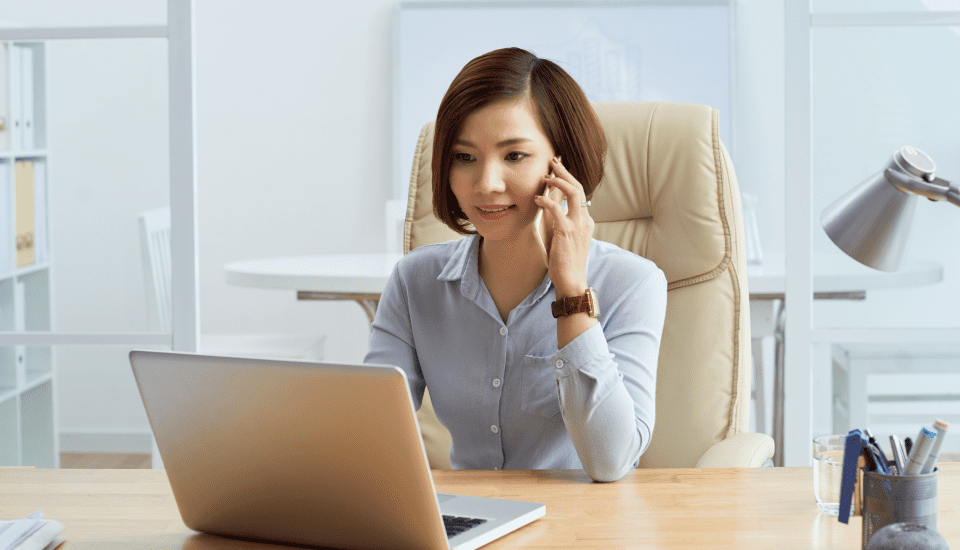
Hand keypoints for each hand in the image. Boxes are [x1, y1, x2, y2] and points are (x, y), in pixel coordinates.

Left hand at [533, 157, 593, 297]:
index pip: (579, 193)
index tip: (556, 170)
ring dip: (558, 180)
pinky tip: (537, 199)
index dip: (568, 179)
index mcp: (585, 221)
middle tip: (553, 161)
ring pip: (573, 192)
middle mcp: (584, 220)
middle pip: (578, 187)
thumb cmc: (565, 262)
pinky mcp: (567, 232)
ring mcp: (578, 225)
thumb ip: (558, 221)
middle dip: (565, 172)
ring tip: (546, 175)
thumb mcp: (563, 237)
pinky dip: (546, 201)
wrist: (571, 280)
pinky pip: (557, 209)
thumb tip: (546, 206)